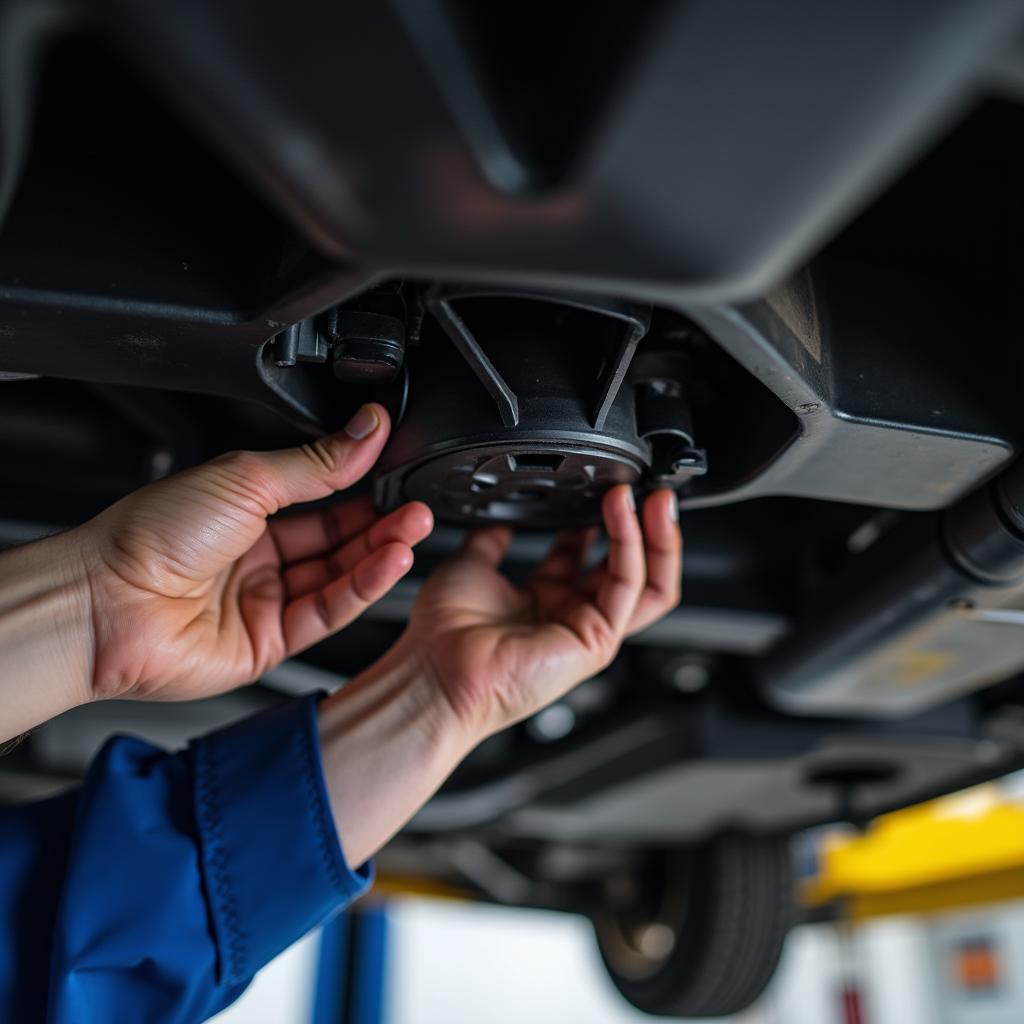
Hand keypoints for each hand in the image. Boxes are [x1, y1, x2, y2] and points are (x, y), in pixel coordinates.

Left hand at [78, 403, 432, 700]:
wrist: (105, 603)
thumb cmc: (148, 538)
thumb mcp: (244, 479)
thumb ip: (317, 462)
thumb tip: (365, 429)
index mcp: (243, 511)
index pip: (319, 496)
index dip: (359, 485)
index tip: (394, 465)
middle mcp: (255, 557)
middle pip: (335, 539)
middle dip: (379, 521)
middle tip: (415, 503)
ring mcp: (263, 602)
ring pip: (338, 576)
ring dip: (380, 552)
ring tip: (413, 527)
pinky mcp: (270, 644)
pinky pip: (328, 612)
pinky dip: (364, 586)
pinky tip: (389, 560)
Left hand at [392, 486, 681, 740]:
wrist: (435, 671)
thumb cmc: (443, 636)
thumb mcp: (470, 565)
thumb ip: (492, 538)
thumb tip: (503, 517)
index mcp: (544, 599)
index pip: (593, 553)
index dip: (604, 520)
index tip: (606, 487)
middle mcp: (571, 615)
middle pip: (633, 569)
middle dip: (648, 528)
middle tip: (646, 490)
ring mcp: (587, 630)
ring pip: (648, 582)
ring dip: (656, 536)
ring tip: (652, 499)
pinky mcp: (595, 641)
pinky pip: (627, 586)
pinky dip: (631, 545)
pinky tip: (622, 513)